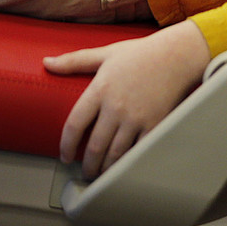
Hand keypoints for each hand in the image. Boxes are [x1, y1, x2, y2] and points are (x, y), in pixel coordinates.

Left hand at [45, 20, 210, 178]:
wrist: (179, 54)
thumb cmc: (142, 53)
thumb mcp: (107, 53)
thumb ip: (75, 60)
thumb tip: (47, 63)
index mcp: (101, 89)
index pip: (74, 124)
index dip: (66, 145)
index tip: (65, 155)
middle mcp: (116, 106)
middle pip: (94, 146)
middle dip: (88, 164)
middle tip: (85, 171)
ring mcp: (136, 117)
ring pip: (115, 153)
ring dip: (106, 168)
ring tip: (102, 173)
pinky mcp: (155, 124)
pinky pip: (138, 150)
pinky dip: (129, 162)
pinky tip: (124, 166)